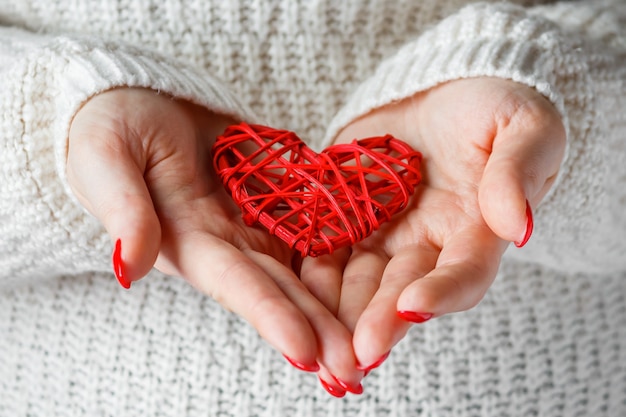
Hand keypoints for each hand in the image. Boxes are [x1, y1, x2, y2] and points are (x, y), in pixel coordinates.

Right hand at [67, 88, 362, 385]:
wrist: (145, 103)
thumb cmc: (110, 129)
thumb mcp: (107, 160)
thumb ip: (123, 210)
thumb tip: (128, 267)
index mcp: (189, 242)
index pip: (236, 284)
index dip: (271, 317)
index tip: (308, 353)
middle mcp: (229, 243)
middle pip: (281, 289)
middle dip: (318, 332)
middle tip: (356, 373)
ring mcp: (257, 222)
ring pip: (306, 267)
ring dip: (340, 306)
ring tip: (377, 340)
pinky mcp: (278, 197)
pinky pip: (318, 223)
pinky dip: (347, 251)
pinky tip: (381, 276)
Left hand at [301, 78, 565, 372]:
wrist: (441, 90)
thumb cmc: (494, 107)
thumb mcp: (522, 128)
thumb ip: (517, 173)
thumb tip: (519, 226)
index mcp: (476, 230)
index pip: (465, 272)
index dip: (443, 292)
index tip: (414, 306)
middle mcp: (427, 244)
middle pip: (403, 289)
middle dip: (380, 320)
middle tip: (357, 354)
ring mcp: (384, 234)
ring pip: (358, 280)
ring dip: (337, 313)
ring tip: (314, 343)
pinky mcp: (347, 216)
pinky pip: (323, 249)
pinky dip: (307, 275)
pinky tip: (286, 298)